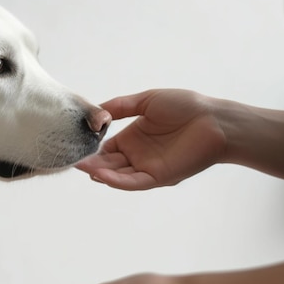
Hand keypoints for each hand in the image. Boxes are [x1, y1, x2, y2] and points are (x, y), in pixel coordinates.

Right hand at [76, 89, 225, 189]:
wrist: (214, 119)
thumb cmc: (186, 106)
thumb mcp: (146, 101)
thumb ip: (121, 106)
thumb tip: (96, 111)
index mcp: (133, 138)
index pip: (105, 148)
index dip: (90, 148)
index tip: (73, 145)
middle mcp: (137, 155)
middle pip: (107, 163)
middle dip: (90, 163)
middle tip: (70, 159)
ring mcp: (146, 167)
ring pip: (117, 175)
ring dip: (99, 173)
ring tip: (80, 167)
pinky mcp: (158, 177)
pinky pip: (133, 182)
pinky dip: (117, 181)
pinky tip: (102, 175)